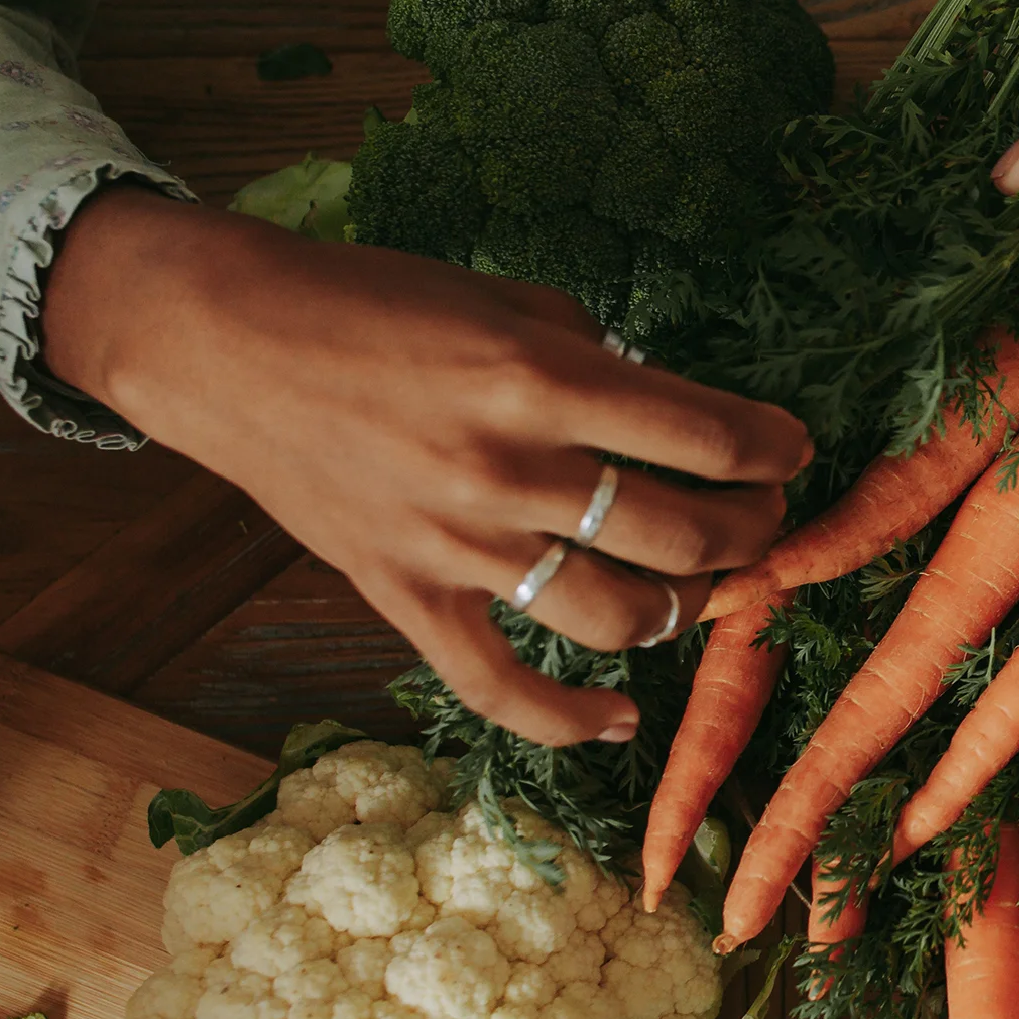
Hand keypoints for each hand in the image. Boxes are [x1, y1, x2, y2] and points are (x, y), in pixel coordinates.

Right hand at [41, 192, 809, 745]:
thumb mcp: (508, 299)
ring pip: (618, 618)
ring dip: (684, 610)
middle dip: (752, 531)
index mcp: (542, 378)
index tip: (792, 451)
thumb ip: (595, 357)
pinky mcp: (405, 595)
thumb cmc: (372, 303)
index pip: (707, 434)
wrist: (226, 341)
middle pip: (684, 534)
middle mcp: (509, 468)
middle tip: (763, 518)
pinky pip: (500, 689)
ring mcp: (457, 544)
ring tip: (698, 587)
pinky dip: (569, 719)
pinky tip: (619, 716)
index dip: (774, 450)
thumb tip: (669, 412)